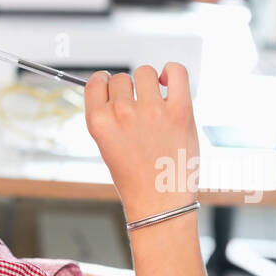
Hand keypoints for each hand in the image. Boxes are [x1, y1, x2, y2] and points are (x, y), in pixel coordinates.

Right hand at [83, 64, 199, 224]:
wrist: (160, 203)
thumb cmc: (136, 178)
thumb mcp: (106, 145)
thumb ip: (107, 115)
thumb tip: (115, 86)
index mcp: (99, 121)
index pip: (96, 82)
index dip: (105, 83)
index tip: (112, 88)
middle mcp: (122, 113)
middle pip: (122, 78)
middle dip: (129, 90)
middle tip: (138, 111)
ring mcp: (152, 111)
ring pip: (146, 72)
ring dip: (149, 83)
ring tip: (155, 104)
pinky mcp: (179, 111)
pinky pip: (176, 72)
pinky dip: (172, 72)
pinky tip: (170, 83)